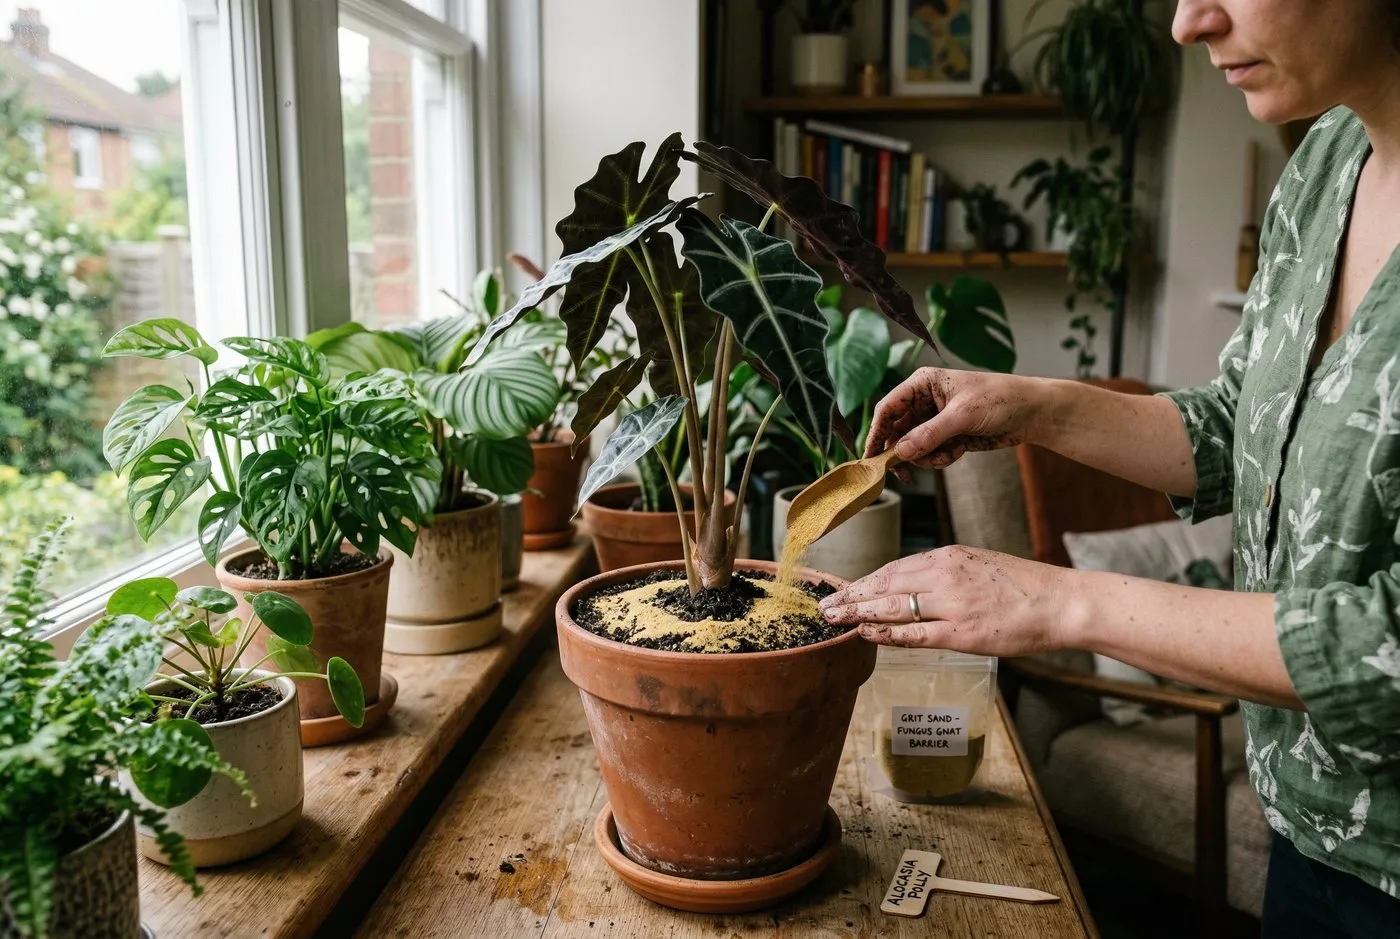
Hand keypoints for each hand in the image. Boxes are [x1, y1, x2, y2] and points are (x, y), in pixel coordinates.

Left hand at [818, 547, 1073, 655]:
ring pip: (891, 607)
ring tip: (833, 620)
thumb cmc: (1024, 588)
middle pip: (884, 584)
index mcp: (949, 556)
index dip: (864, 581)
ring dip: (857, 613)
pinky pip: (914, 633)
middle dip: (850, 596)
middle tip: (824, 606)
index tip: (844, 590)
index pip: (894, 568)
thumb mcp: (978, 565)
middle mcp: (945, 575)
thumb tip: (913, 586)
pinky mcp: (962, 633)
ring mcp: (952, 604)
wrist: (1061, 602)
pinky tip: (865, 634)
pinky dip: (885, 633)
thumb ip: (945, 573)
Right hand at [863, 367, 1048, 469]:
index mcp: (922, 383)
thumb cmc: (1000, 399)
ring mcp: (935, 420)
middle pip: (896, 432)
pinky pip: (930, 453)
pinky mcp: (947, 435)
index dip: (876, 432)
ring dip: (927, 456)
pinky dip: (941, 458)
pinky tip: (959, 451)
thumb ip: (930, 434)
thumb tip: (900, 452)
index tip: (871, 457)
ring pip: (913, 447)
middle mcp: (924, 401)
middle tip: (906, 472)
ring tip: (949, 454)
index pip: (888, 408)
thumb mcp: (963, 416)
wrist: (1031, 412)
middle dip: (904, 451)